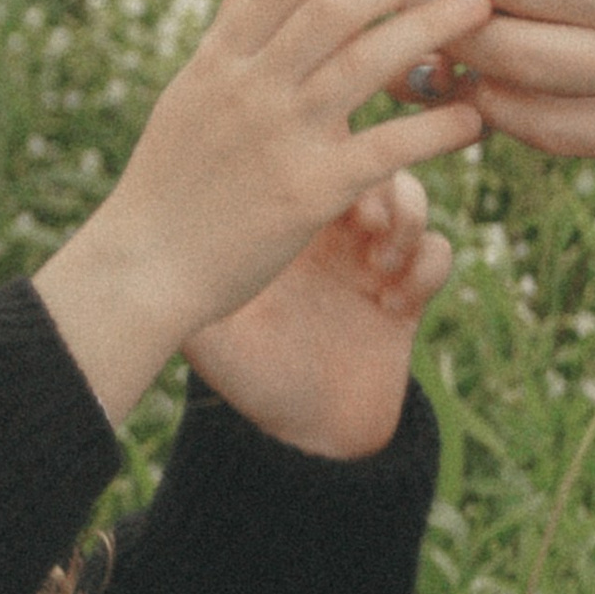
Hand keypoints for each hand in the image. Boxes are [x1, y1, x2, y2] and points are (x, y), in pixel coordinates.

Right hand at [32, 0, 486, 421]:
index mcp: (219, 62)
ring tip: (479, 6)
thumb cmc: (169, 180)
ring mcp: (279, 138)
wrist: (143, 269)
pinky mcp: (308, 194)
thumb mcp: (192, 88)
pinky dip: (434, 130)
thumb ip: (234, 18)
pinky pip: (386, 149)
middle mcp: (249, 89)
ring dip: (428, 28)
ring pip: (365, 64)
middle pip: (332, 9)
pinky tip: (474, 118)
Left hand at [185, 170, 452, 457]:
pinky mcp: (409, 297)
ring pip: (411, 196)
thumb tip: (156, 248)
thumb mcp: (207, 329)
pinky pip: (438, 253)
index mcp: (281, 222)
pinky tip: (394, 304)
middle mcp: (329, 232)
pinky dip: (427, 267)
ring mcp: (372, 260)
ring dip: (406, 217)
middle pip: (366, 160)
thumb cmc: (244, 378)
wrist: (299, 440)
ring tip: (378, 261)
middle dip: (374, 174)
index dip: (319, 153)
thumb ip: (191, 284)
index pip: (306, 155)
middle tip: (361, 216)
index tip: (311, 182)